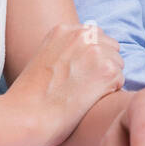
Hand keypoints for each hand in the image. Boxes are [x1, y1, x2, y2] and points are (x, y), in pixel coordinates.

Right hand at [5, 22, 124, 145]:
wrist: (24, 116)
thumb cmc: (30, 97)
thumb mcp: (45, 58)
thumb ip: (67, 49)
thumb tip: (90, 53)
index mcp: (64, 29)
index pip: (95, 37)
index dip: (90, 59)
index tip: (76, 74)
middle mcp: (82, 34)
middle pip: (111, 47)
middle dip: (102, 66)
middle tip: (80, 86)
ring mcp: (96, 50)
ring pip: (118, 63)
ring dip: (106, 80)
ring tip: (81, 94)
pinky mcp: (107, 69)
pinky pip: (120, 80)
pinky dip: (109, 93)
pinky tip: (86, 101)